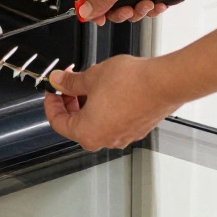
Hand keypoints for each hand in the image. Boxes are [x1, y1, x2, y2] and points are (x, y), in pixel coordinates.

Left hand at [43, 55, 183, 150]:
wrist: (164, 82)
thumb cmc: (132, 83)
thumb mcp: (91, 76)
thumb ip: (70, 82)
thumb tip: (59, 81)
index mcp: (87, 133)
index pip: (57, 122)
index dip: (51, 103)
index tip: (53, 90)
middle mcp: (104, 140)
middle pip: (76, 124)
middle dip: (70, 101)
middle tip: (69, 83)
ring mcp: (122, 136)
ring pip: (96, 122)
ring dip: (88, 103)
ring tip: (91, 82)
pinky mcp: (136, 129)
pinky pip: (113, 120)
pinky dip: (105, 107)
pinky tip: (108, 89)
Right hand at [77, 0, 210, 25]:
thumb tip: (87, 10)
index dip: (94, 5)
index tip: (97, 20)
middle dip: (122, 9)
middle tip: (129, 12)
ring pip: (130, 3)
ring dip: (139, 9)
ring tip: (148, 4)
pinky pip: (146, 2)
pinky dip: (152, 6)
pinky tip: (159, 3)